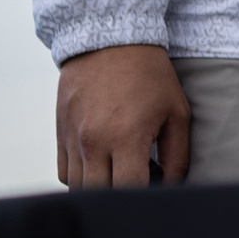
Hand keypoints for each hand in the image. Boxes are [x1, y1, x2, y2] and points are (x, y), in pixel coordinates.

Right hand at [57, 43, 188, 187]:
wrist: (109, 40)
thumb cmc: (148, 74)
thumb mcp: (176, 111)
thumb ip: (178, 155)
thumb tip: (173, 186)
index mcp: (126, 137)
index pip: (129, 190)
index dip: (145, 197)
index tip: (155, 189)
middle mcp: (94, 142)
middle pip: (101, 195)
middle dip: (121, 194)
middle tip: (138, 179)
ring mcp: (72, 139)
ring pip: (80, 188)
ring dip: (101, 187)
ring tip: (120, 168)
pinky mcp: (60, 133)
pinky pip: (65, 173)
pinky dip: (82, 176)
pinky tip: (102, 161)